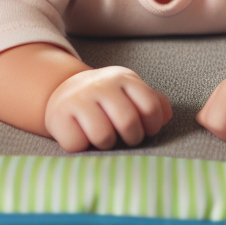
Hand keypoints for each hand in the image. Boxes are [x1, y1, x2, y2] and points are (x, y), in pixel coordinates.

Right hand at [45, 66, 172, 152]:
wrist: (65, 92)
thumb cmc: (106, 100)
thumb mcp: (130, 93)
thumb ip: (153, 103)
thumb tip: (166, 117)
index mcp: (124, 79)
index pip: (150, 106)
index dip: (152, 126)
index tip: (147, 130)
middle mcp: (102, 85)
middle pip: (128, 122)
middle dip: (132, 138)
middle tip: (126, 138)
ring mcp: (80, 98)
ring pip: (103, 136)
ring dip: (107, 145)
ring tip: (104, 137)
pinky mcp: (59, 114)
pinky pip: (78, 144)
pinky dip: (82, 146)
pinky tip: (81, 136)